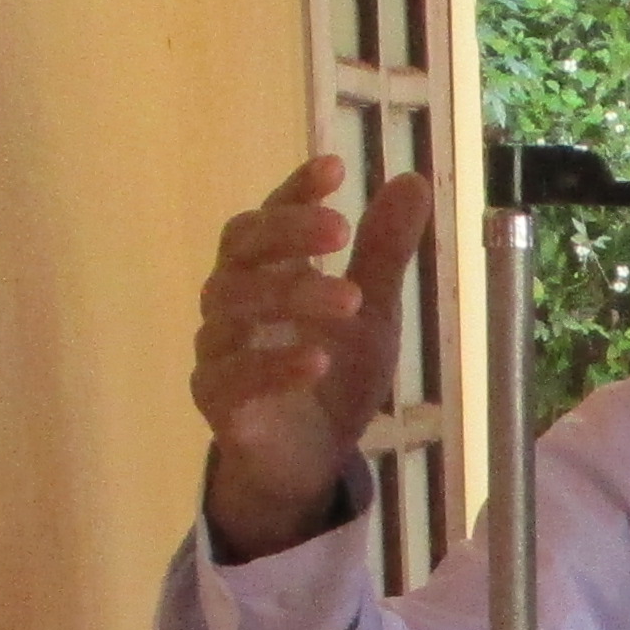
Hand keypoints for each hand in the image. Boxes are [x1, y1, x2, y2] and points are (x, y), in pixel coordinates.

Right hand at [192, 156, 429, 558]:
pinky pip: (232, 376)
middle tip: (341, 230)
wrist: (310, 462)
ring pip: (233, 306)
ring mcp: (218, 348)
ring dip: (291, 295)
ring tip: (350, 299)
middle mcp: (232, 299)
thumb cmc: (333, 377)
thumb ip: (384, 252)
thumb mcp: (372, 313)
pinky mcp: (217, 402)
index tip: (334, 168)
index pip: (269, 215)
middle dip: (288, 231)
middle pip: (240, 247)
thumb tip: (413, 179)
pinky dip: (273, 365)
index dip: (294, 190)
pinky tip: (317, 359)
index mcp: (267, 270)